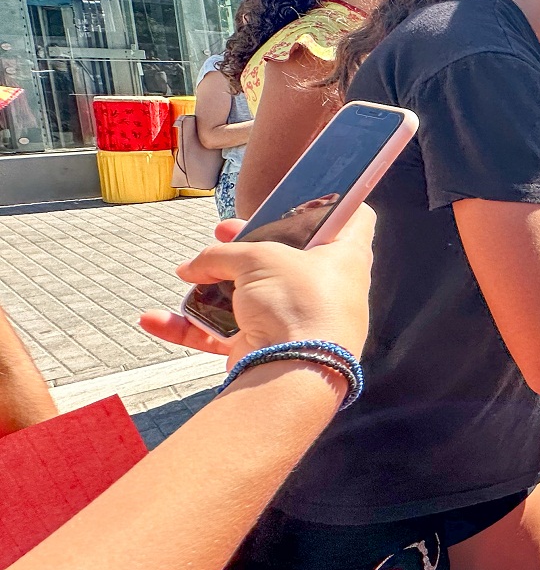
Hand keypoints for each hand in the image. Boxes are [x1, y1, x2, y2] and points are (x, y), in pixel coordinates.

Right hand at [139, 206, 374, 365]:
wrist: (293, 373)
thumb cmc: (297, 304)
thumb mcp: (259, 259)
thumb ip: (224, 254)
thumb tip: (192, 268)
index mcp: (344, 258)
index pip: (354, 219)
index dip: (333, 201)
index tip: (303, 195)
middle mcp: (326, 289)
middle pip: (288, 257)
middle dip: (249, 244)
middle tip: (224, 232)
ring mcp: (295, 321)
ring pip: (251, 296)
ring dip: (214, 286)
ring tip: (189, 273)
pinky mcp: (266, 349)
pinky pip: (224, 335)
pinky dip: (190, 328)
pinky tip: (154, 320)